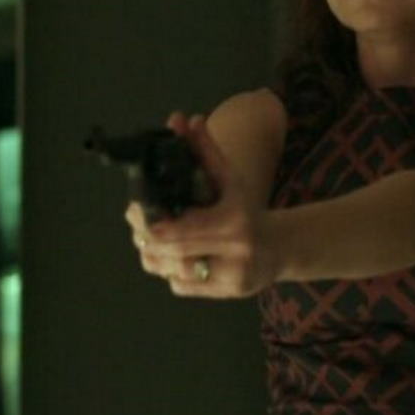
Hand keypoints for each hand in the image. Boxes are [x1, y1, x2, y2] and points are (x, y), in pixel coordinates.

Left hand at [124, 111, 279, 298]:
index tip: (137, 209)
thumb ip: (205, 149)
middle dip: (147, 237)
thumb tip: (182, 119)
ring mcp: (229, 279)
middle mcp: (233, 254)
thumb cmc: (247, 208)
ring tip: (153, 239)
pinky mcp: (223, 295)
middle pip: (169, 252)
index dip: (151, 224)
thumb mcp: (229, 177)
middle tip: (137, 222)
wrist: (277, 248)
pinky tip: (176, 257)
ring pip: (169, 271)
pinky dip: (170, 271)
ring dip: (154, 255)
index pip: (178, 230)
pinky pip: (179, 285)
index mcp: (233, 222)